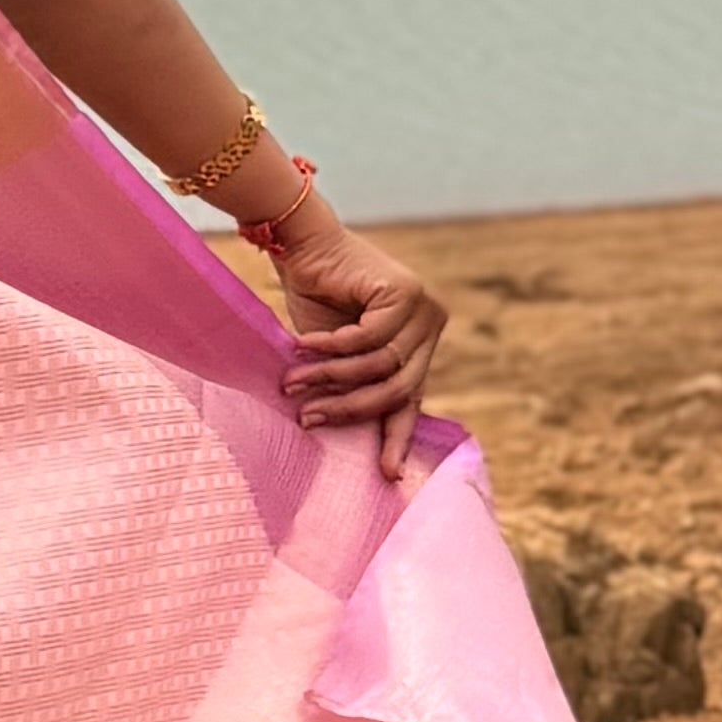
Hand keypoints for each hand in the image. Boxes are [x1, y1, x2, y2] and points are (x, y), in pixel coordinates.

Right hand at [256, 212, 448, 482]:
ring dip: (330, 378)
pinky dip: (330, 348)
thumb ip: (355, 386)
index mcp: (419, 345)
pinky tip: (300, 346)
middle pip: (398, 387)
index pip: (412, 399)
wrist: (305, 247)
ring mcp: (423, 308)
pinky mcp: (405, 292)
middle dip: (349, 408)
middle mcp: (430, 327)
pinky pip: (366, 338)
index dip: (397, 436)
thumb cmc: (316, 301)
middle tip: (308, 420)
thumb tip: (351, 440)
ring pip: (380, 365)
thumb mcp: (338, 356)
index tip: (387, 474)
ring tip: (292, 384)